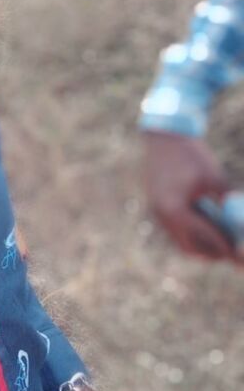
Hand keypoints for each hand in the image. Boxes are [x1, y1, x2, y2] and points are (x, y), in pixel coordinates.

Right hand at [141, 130, 238, 260]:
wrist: (164, 136)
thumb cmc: (192, 156)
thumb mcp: (214, 179)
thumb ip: (227, 202)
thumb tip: (242, 223)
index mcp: (175, 210)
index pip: (205, 237)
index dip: (225, 247)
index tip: (238, 254)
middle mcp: (162, 215)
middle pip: (189, 247)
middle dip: (212, 252)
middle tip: (231, 252)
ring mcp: (156, 211)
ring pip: (181, 239)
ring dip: (201, 243)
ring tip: (221, 238)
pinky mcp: (156, 205)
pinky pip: (175, 228)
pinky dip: (191, 231)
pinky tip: (206, 224)